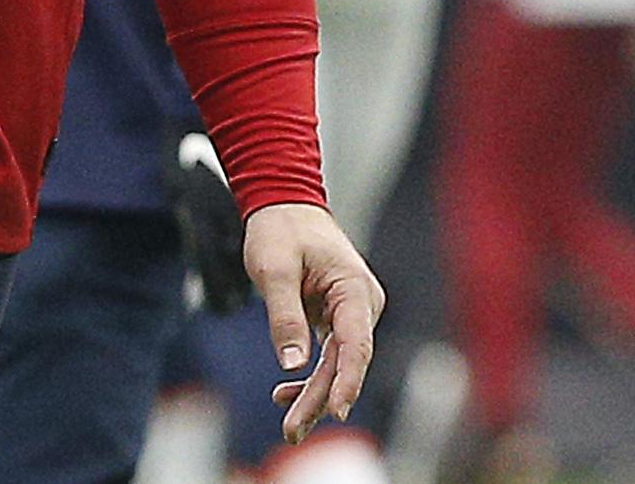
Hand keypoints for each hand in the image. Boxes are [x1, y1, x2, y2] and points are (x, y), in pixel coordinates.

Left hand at [243, 201, 383, 444]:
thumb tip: (293, 364)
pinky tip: (287, 393)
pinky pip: (329, 354)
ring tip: (291, 425)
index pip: (356, 344)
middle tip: (293, 431)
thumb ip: (284, 315)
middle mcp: (360, 304)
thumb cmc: (280, 229)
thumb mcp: (274, 268)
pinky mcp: (337, 317)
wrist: (283, 204)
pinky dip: (310, 375)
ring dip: (315, 394)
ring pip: (337, 364)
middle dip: (321, 399)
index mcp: (353, 288)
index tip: (336, 410)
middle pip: (345, 362)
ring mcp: (351, 312)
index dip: (347, 381)